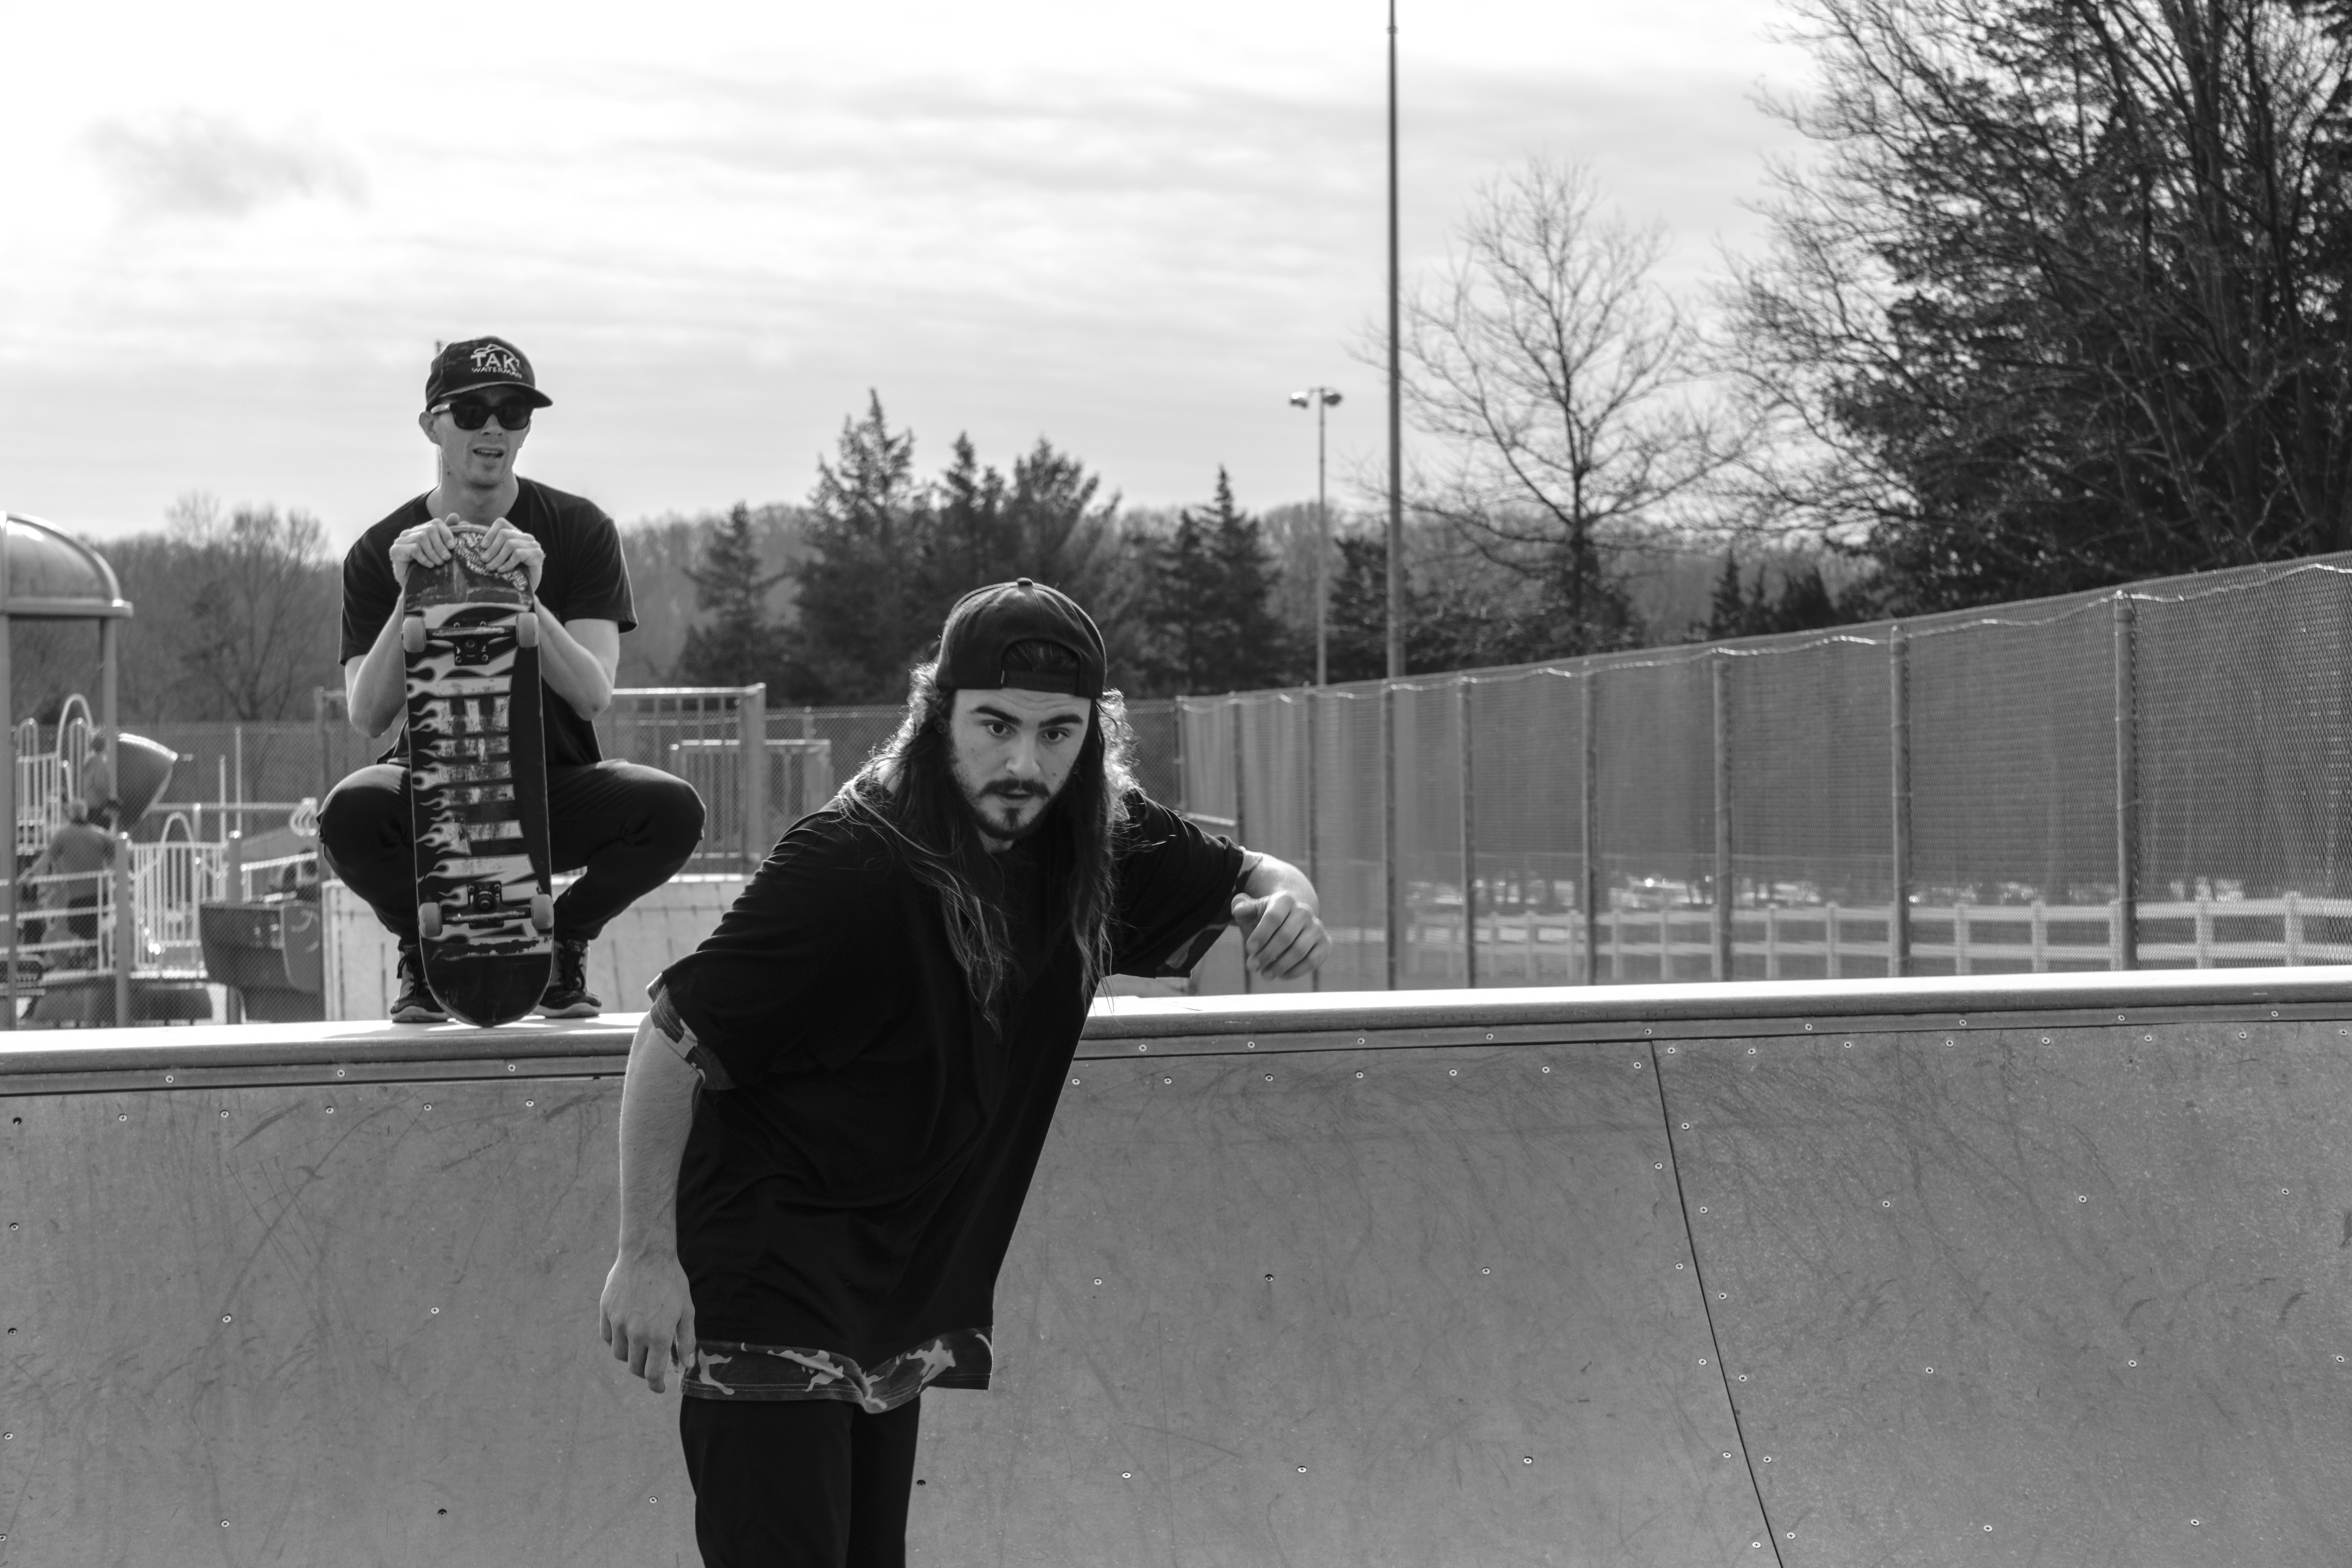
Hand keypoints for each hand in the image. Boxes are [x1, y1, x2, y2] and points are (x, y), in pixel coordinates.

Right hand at [387, 515, 458, 586]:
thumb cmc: (429, 568)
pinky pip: (414, 549)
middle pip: (429, 529)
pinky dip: (424, 558)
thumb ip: (447, 533)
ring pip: (422, 538)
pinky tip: (429, 566)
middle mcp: (409, 533)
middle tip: (447, 558)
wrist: (415, 587)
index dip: (446, 532)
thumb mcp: (441, 551)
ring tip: (439, 563)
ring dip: (433, 552)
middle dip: (441, 544)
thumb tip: (456, 516)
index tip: (453, 546)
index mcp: (420, 530)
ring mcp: (400, 541)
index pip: (435, 523)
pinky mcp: (395, 550)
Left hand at [479, 517, 545, 591]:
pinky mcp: (537, 555)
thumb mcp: (493, 557)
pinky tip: (502, 571)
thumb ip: (481, 542)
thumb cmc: (506, 574)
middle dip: (491, 548)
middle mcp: (525, 537)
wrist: (522, 592)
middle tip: (483, 560)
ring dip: (498, 558)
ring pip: (510, 544)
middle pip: (504, 534)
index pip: (501, 523)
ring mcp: (533, 545)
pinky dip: (507, 563)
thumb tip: (460, 523)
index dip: (489, 533)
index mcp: (515, 534)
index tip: (482, 547)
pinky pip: (518, 554)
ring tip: (491, 568)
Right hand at [600, 1249, 696, 1393]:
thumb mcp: (687, 1310)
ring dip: (630, 1355)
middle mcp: (636, 1333)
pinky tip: (626, 1331)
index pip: (652, 1374)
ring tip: (640, 1343)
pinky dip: (615, 1340)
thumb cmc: (671, 1281)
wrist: (647, 1253)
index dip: (656, 1386)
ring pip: (619, 1354)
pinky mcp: (606, 1312)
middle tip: (653, 1363)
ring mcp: (618, 1323)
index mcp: (658, 1335)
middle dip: (645, 1371)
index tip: (660, 1388)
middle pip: (635, 1367)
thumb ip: (687, 1340)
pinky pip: (607, 1337)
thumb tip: (687, 1365)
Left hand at [1231, 889, 1328, 980]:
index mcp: (1285, 900)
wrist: (1288, 923)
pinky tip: (1281, 975)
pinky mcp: (1325, 943)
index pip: (1273, 917)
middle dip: (1266, 954)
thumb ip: (1243, 909)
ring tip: (1264, 974)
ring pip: (1299, 951)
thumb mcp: (1252, 913)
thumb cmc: (1265, 920)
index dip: (1261, 935)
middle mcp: (1304, 911)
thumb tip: (1238, 908)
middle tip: (1251, 967)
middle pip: (1285, 937)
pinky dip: (1295, 971)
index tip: (1249, 949)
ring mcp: (1317, 927)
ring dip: (1279, 966)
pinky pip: (1312, 961)